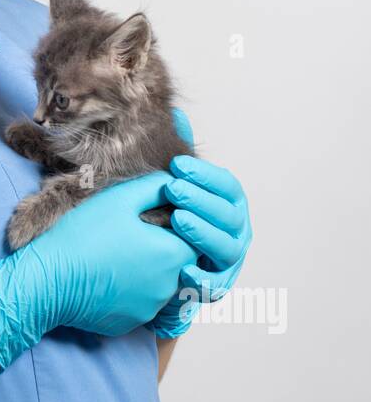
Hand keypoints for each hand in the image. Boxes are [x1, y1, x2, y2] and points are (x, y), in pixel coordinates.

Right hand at [0, 170, 199, 369]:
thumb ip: (155, 188)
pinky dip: (128, 291)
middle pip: (178, 262)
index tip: (153, 217)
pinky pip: (138, 303)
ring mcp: (150, 309)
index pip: (194, 237)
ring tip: (115, 254)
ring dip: (146, 270)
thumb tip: (175, 183)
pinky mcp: (130, 323)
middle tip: (132, 234)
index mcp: (172, 254)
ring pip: (159, 284)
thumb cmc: (82, 236)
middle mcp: (169, 286)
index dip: (177, 224)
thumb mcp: (119, 200)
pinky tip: (104, 276)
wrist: (47, 281)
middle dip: (162, 247)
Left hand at [146, 108, 252, 338]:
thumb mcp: (175, 187)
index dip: (205, 175)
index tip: (177, 164)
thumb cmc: (172, 218)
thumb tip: (175, 114)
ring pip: (225, 247)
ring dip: (203, 233)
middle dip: (201, 200)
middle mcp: (237, 230)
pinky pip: (215, 286)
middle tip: (173, 188)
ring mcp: (229, 260)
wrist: (164, 266)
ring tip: (178, 221)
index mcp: (231, 203)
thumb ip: (180, 156)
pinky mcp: (217, 286)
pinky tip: (182, 270)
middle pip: (227, 214)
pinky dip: (202, 280)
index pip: (227, 185)